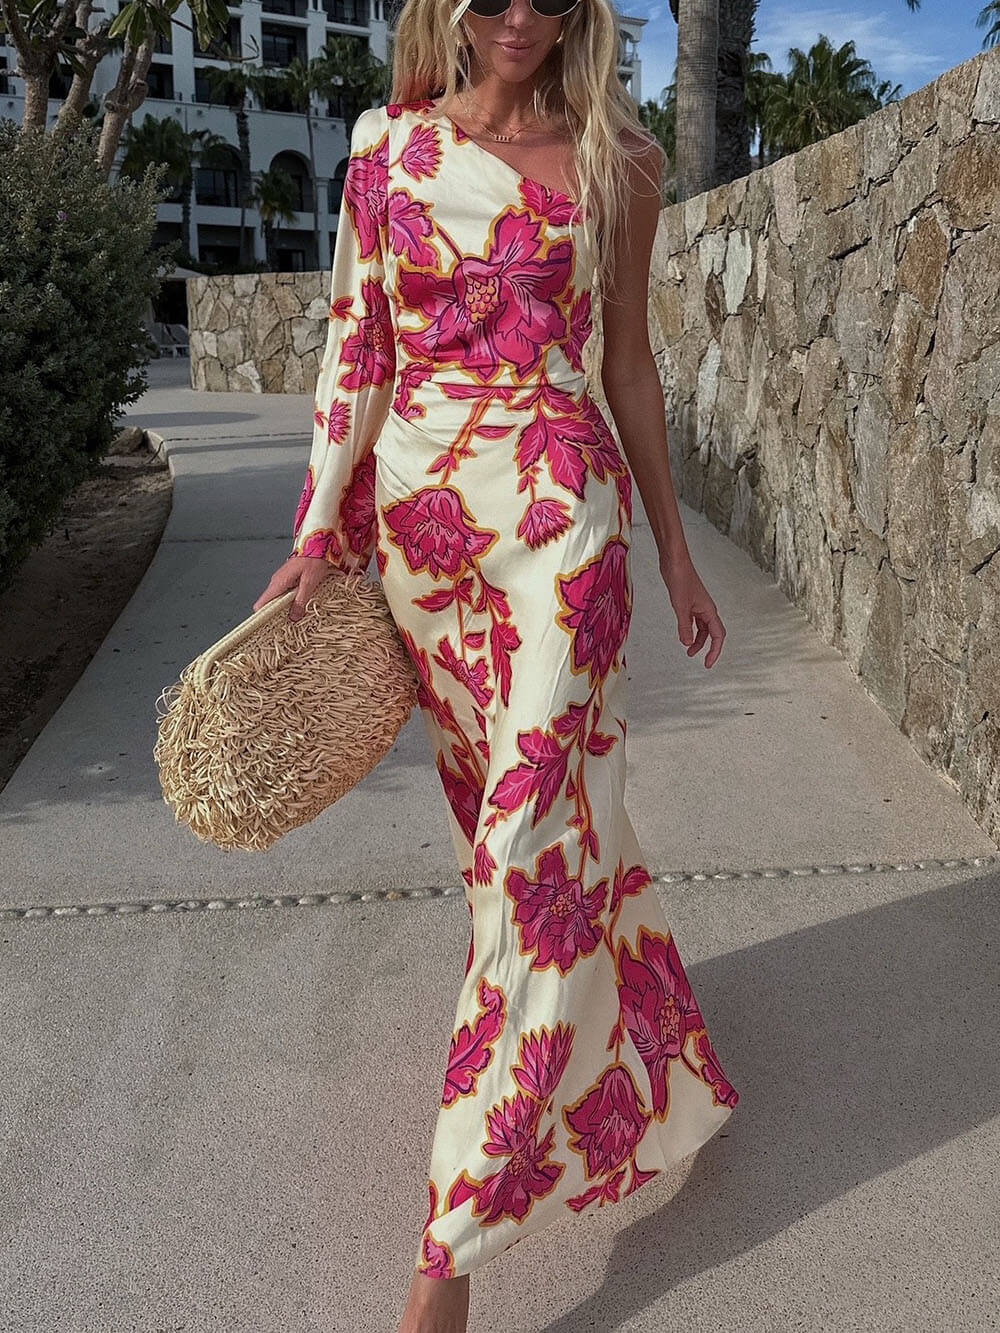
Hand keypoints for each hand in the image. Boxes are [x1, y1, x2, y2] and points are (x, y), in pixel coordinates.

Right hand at [253, 555, 330, 622]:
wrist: (318, 543)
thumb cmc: (313, 561)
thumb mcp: (309, 583)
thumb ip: (300, 601)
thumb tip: (292, 618)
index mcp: (278, 584)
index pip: (261, 604)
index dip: (263, 616)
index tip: (271, 627)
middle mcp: (276, 583)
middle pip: (270, 604)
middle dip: (277, 615)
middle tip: (289, 626)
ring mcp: (282, 580)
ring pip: (279, 599)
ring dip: (286, 608)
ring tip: (298, 618)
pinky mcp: (289, 579)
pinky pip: (286, 593)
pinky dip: (291, 601)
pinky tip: (302, 605)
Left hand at [659, 550, 725, 667]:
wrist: (674, 562)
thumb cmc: (680, 578)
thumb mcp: (680, 607)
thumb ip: (684, 626)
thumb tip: (687, 643)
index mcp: (709, 610)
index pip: (717, 636)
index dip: (714, 651)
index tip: (708, 663)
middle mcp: (706, 609)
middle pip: (711, 634)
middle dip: (706, 648)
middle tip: (700, 660)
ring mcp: (698, 606)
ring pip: (702, 628)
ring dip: (697, 640)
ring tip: (688, 650)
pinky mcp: (690, 602)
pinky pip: (694, 621)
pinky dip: (691, 630)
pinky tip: (684, 634)